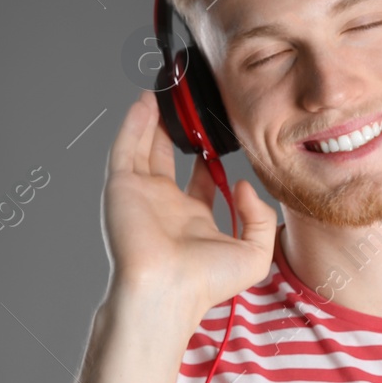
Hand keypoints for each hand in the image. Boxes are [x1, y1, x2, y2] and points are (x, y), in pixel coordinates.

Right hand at [101, 91, 277, 321]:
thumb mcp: (254, 252)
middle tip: (186, 107)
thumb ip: (259, 216)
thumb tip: (242, 184)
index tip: (216, 137)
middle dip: (176, 132)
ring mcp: (141, 195)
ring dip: (154, 120)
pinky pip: (126, 147)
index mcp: (192, 221)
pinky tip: (147, 102)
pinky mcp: (122, 186)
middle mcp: (164, 206)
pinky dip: (134, 123)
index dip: (207, 158)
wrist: (167, 289)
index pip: (199, 181)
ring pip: (145, 147)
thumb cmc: (206, 282)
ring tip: (165, 93)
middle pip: (167, 158)